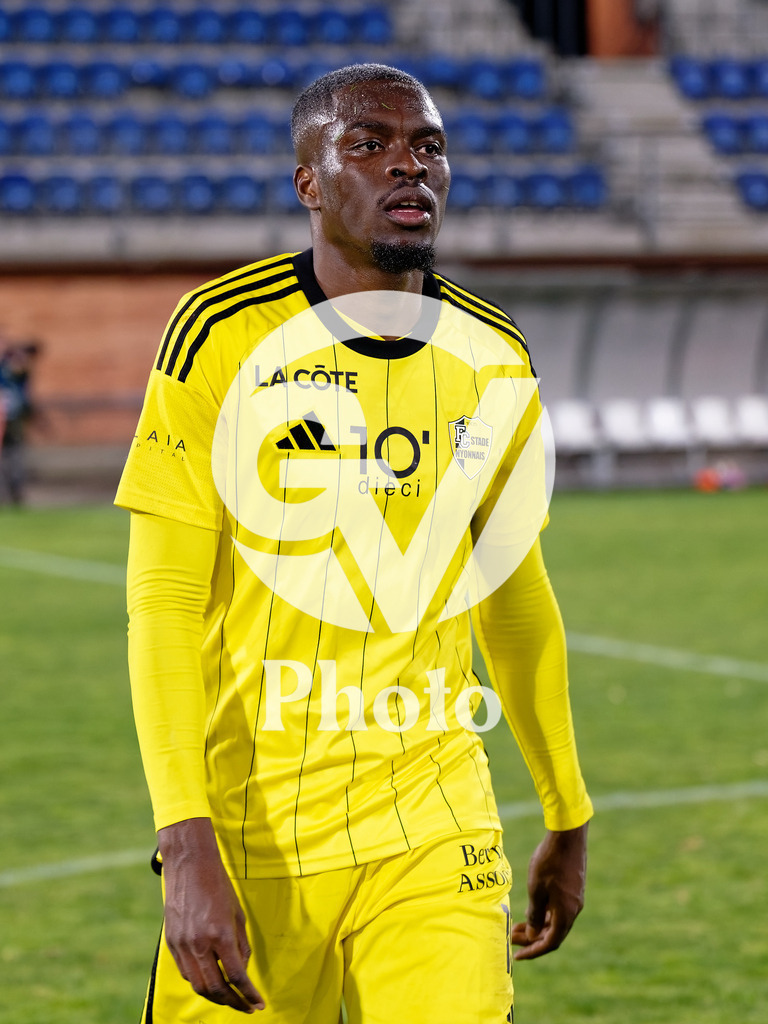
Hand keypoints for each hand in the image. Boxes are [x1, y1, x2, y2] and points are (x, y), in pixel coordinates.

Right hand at [158, 817, 265, 1012]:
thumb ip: (240, 945)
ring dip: (215, 996)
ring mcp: (182, 945)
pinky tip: (211, 980)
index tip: (258, 1004)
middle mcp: (199, 943)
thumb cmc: (218, 884)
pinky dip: (199, 981)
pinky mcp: (171, 943)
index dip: (249, 994)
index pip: (237, 976)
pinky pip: (186, 972)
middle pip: (215, 988)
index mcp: (220, 934)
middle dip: (233, 1002)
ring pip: (197, 985)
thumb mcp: (237, 913)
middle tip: (246, 1007)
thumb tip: (242, 970)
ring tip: (230, 998)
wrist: (189, 864)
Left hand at [512, 822, 587, 959]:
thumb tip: (533, 936)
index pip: (550, 943)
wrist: (567, 835)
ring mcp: (575, 898)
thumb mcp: (536, 889)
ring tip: (517, 924)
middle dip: (532, 938)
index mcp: (566, 914)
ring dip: (537, 925)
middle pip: (553, 933)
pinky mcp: (573, 887)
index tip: (516, 955)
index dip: (533, 951)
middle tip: (512, 937)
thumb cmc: (549, 862)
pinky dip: (544, 913)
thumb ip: (535, 915)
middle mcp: (574, 910)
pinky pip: (558, 909)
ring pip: (555, 920)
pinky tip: (531, 908)